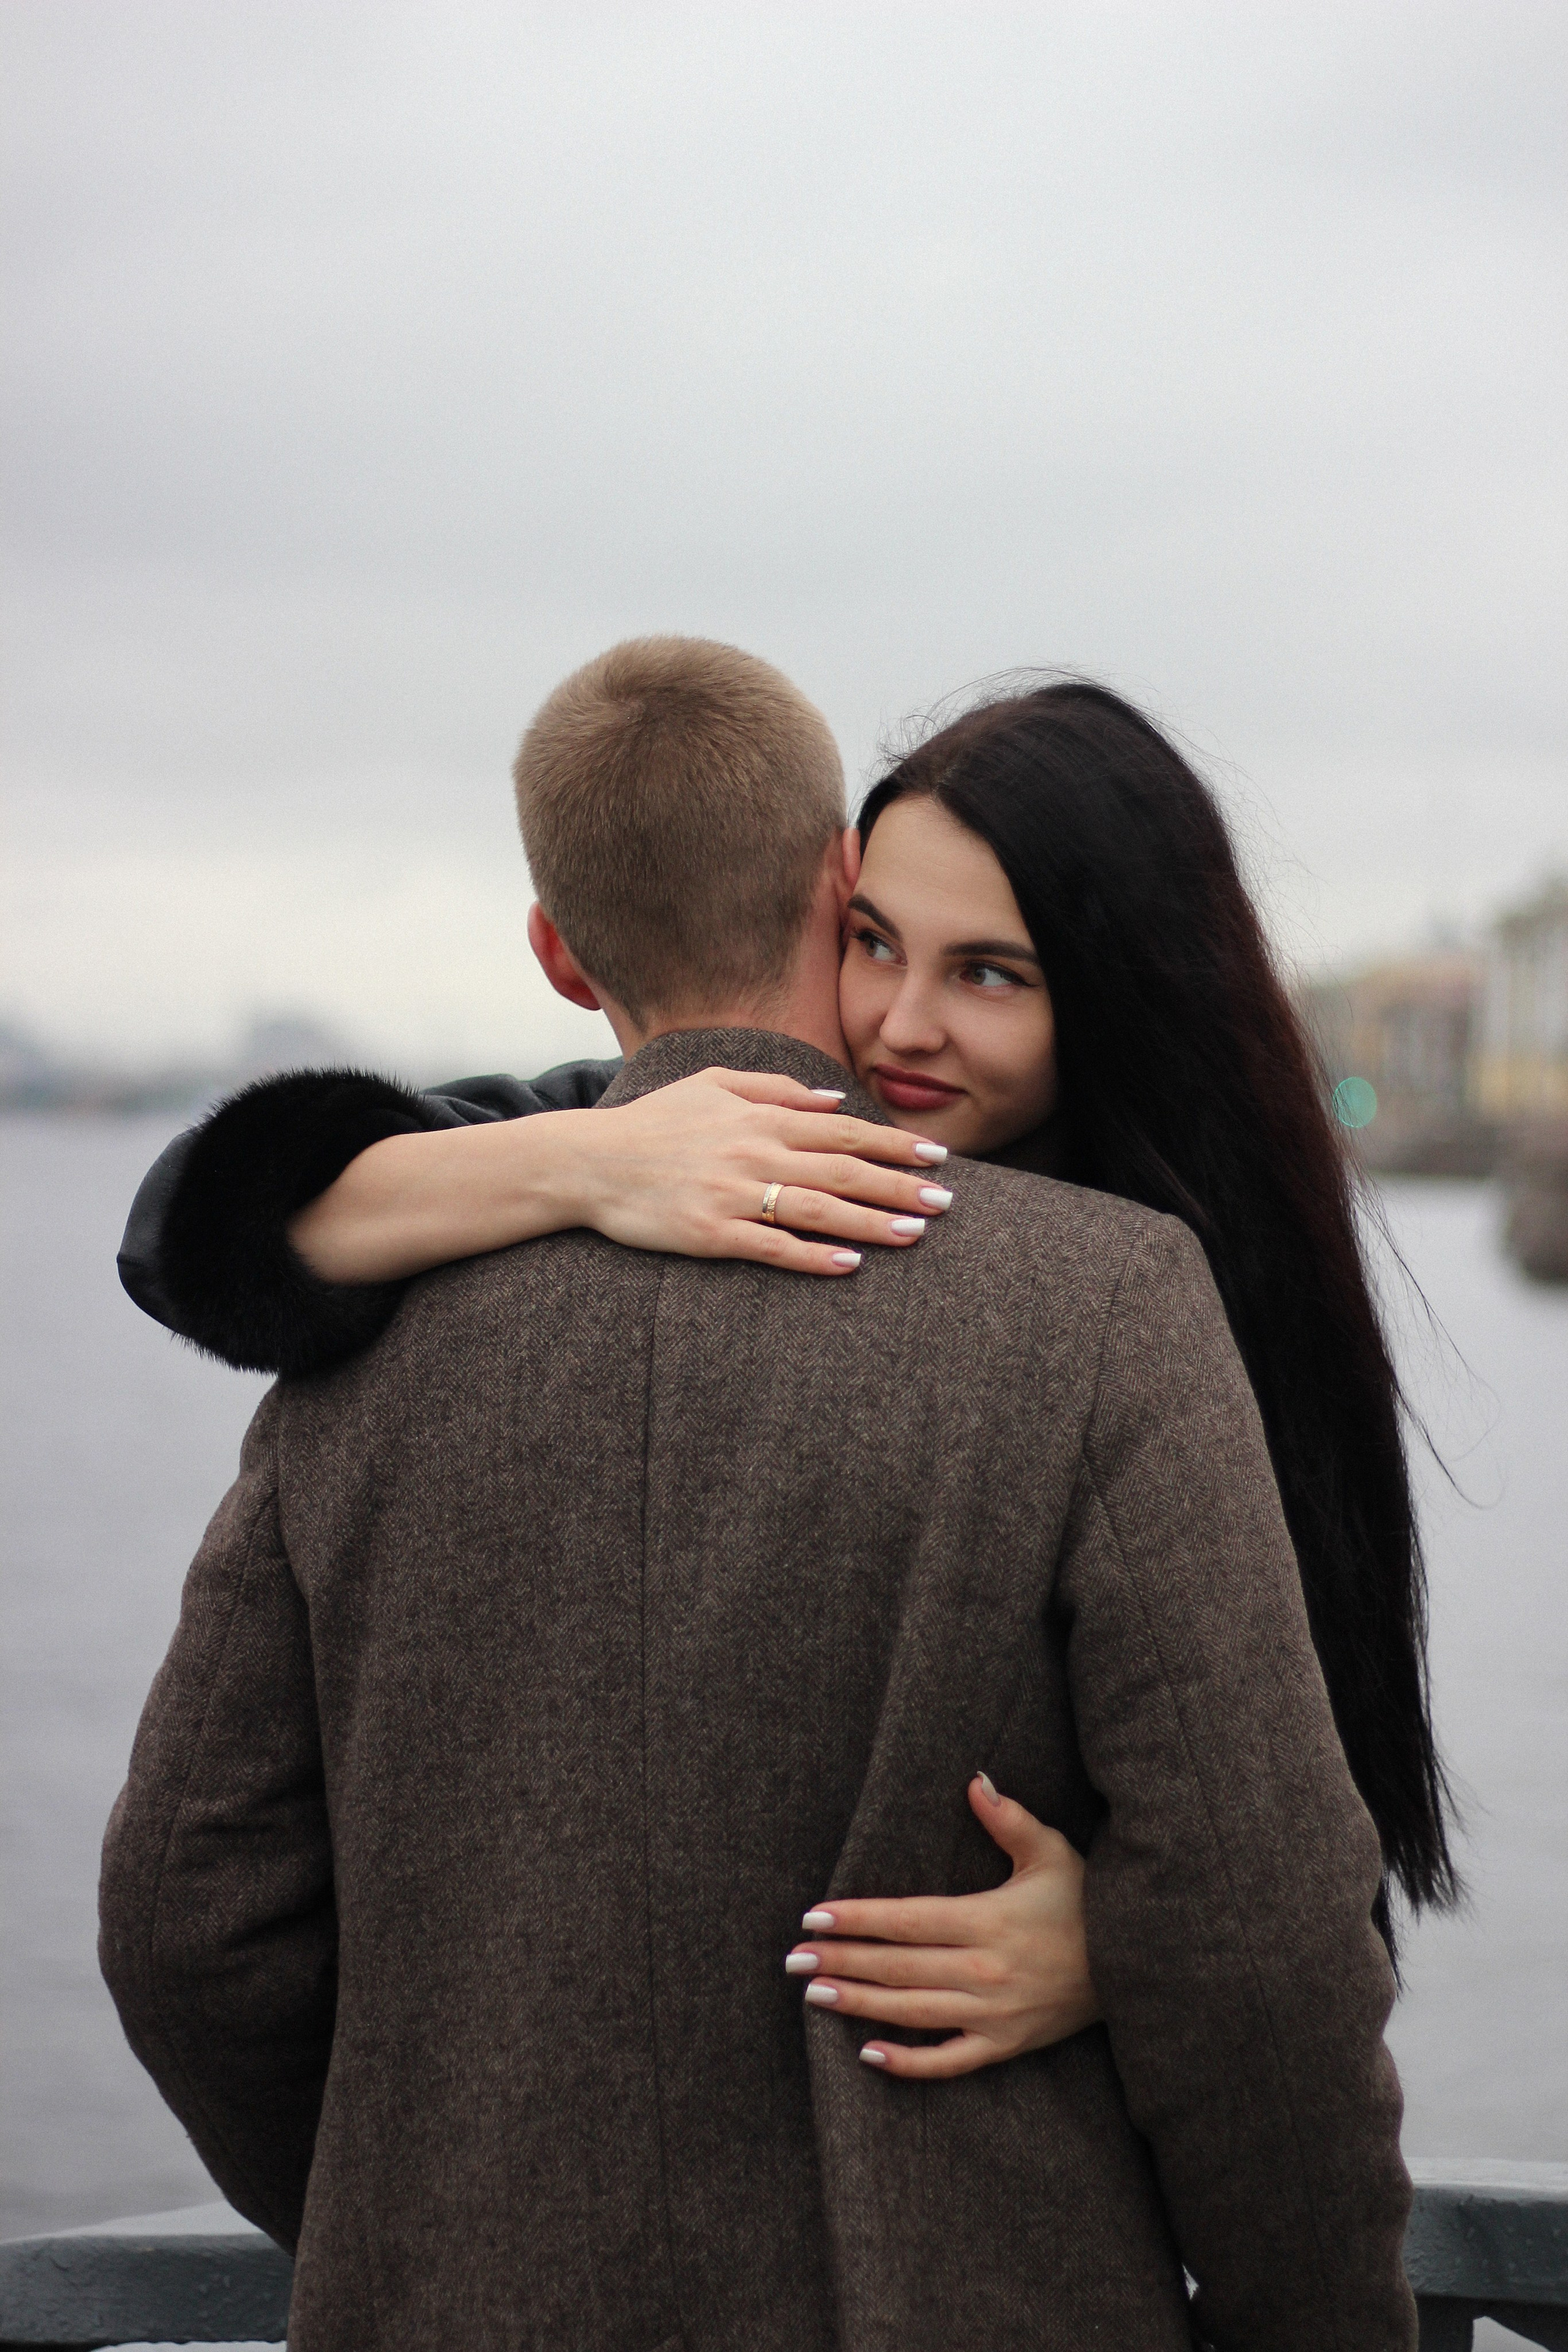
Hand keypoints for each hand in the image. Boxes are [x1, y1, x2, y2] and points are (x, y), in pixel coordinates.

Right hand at [579, 1067, 952, 1274]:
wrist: (587, 1161)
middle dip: (901, 1186)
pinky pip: (772, 1248)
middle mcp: (754, 1153)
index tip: (936, 1154)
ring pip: (818, 1209)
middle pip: (844, 1170)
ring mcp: (733, 1195)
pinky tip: (848, 1265)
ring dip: (871, 1223)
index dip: (895, 1143)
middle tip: (947, 1202)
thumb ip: (774, 1088)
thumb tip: (832, 1099)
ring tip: (916, 1234)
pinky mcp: (710, 1234)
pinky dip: (813, 1256)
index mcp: (760, 1118)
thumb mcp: (711, 1084)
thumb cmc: (652, 1123)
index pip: (845, 1130)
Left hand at [785, 1776, 1100, 2076]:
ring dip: (859, 2004)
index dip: (858, 1919)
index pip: (907, 1920)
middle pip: (898, 1966)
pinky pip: (949, 2060)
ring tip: (814, 1995)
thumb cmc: (1089, 1903)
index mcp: (988, 1920)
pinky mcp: (1006, 2045)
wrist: (1138, 1966)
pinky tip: (869, 2054)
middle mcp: (984, 1970)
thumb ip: (1009, 1819)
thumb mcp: (1053, 1852)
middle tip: (794, 1960)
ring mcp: (994, 2014)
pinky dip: (908, 2063)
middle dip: (842, 1962)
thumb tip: (974, 1781)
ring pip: (912, 2011)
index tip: (814, 1918)